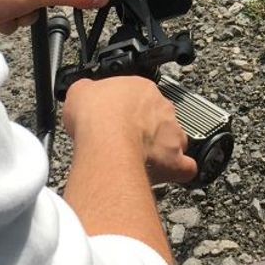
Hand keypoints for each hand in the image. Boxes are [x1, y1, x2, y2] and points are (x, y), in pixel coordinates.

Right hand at [61, 76, 198, 185]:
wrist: (105, 140)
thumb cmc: (96, 116)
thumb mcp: (80, 92)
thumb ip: (88, 91)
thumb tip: (85, 92)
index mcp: (142, 89)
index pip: (142, 97)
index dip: (130, 111)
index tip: (118, 121)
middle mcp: (162, 109)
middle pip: (161, 119)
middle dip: (148, 130)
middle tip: (128, 142)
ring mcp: (171, 134)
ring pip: (176, 140)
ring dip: (164, 150)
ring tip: (144, 160)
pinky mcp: (174, 160)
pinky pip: (185, 167)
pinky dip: (177, 171)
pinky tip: (166, 174)